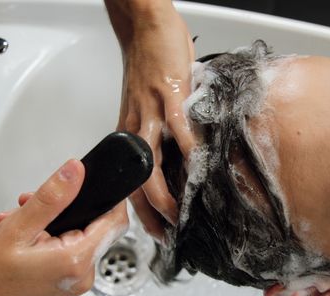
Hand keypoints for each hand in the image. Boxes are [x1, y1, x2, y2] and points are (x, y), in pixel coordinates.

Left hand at [104, 0, 196, 239]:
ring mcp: (149, 113)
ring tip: (182, 213)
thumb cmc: (150, 66)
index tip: (155, 230)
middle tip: (168, 233)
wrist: (146, 27)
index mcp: (129, 134)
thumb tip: (182, 156)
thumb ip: (162, 132)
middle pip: (137, 182)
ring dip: (166, 194)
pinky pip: (179, 130)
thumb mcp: (148, 107)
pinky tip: (201, 168)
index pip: (130, 181)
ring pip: (151, 165)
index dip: (140, 210)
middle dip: (152, 213)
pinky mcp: (168, 96)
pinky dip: (191, 152)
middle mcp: (134, 129)